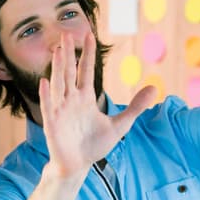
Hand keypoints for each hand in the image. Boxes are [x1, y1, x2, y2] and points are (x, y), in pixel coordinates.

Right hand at [39, 32, 154, 178]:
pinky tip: (45, 82)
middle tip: (67, 33)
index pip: (86, 71)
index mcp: (85, 98)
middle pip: (69, 71)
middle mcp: (71, 100)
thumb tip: (154, 89)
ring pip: (59, 84)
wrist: (78, 166)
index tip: (88, 35)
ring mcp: (61, 110)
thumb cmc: (95, 145)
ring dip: (57, 67)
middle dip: (69, 53)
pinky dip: (47, 95)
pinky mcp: (53, 123)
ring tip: (58, 50)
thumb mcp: (120, 125)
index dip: (87, 54)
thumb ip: (135, 107)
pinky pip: (49, 106)